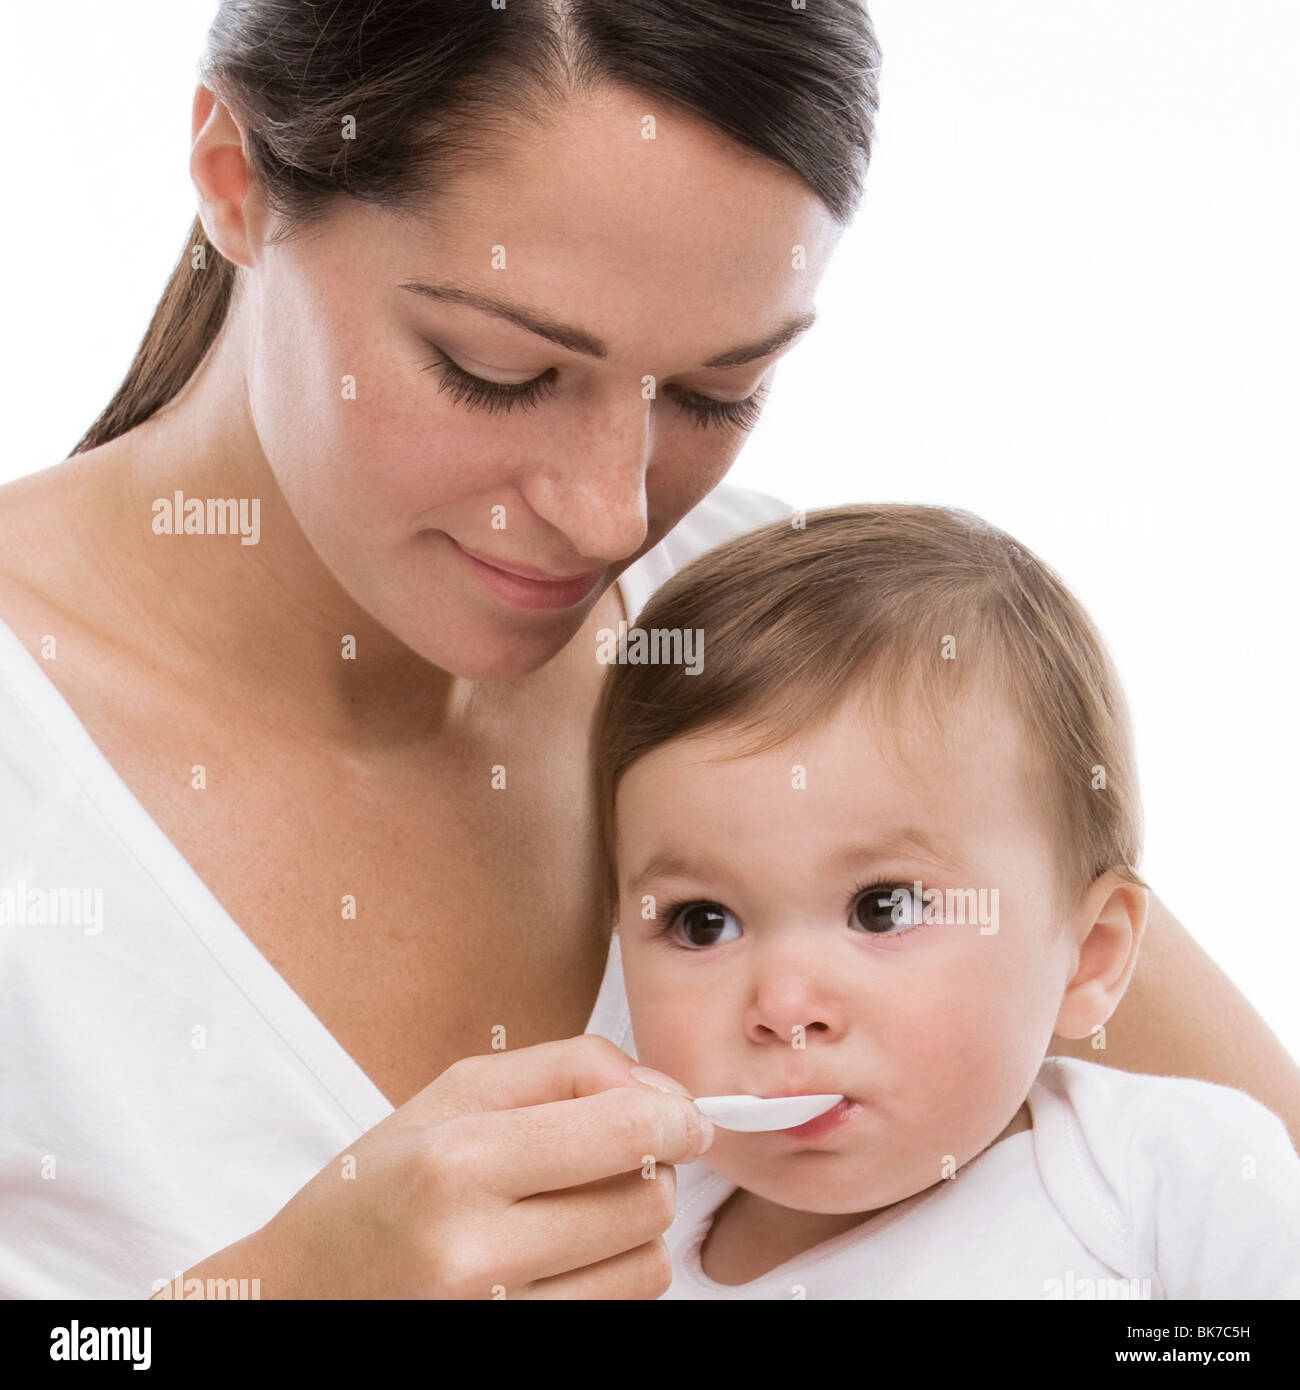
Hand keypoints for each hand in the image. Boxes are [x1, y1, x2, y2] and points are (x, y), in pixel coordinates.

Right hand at [161, 1035, 711, 1298]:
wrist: (299, 1296)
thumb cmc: (377, 1188)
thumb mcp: (454, 1094)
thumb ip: (567, 1068)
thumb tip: (661, 1089)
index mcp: (458, 1164)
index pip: (625, 1133)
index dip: (676, 1116)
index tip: (684, 1114)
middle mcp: (477, 1254)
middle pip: (648, 1201)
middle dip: (646, 1170)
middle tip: (600, 1160)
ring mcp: (495, 1322)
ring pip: (647, 1267)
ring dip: (630, 1232)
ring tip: (566, 1213)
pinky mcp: (514, 1354)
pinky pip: (618, 1313)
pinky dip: (608, 1278)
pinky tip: (556, 1259)